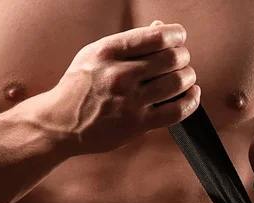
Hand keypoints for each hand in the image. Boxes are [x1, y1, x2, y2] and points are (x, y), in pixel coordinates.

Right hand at [50, 20, 199, 154]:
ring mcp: (130, 101)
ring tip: (185, 77)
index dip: (177, 35)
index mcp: (108, 52)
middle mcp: (120, 75)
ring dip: (189, 77)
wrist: (60, 123)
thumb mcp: (96, 55)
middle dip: (184, 57)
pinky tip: (193, 94)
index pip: (156, 37)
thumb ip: (129, 43)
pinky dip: (192, 101)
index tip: (179, 38)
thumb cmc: (80, 86)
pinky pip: (177, 111)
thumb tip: (161, 28)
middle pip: (172, 58)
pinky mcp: (138, 124)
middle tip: (182, 60)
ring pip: (178, 83)